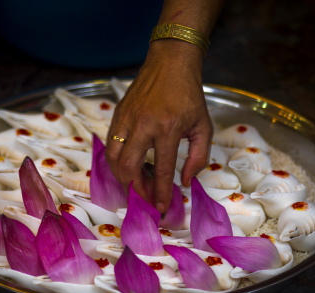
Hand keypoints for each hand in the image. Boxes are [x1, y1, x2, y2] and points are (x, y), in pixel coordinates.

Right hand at [105, 40, 213, 212]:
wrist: (170, 63)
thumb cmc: (189, 95)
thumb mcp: (204, 126)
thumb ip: (199, 157)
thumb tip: (185, 182)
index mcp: (168, 128)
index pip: (161, 169)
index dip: (160, 192)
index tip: (160, 207)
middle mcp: (143, 124)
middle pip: (129, 168)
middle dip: (136, 189)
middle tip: (145, 198)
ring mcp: (126, 119)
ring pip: (113, 158)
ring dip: (122, 178)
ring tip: (136, 184)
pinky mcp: (117, 115)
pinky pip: (110, 145)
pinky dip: (116, 162)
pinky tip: (129, 167)